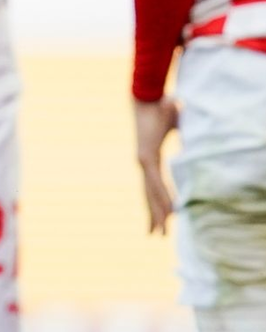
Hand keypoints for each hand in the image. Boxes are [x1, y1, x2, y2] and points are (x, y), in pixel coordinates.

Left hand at [134, 96, 179, 233]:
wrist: (149, 96)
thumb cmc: (161, 107)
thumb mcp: (174, 125)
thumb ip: (180, 132)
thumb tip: (188, 129)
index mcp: (149, 158)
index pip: (153, 186)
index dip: (157, 202)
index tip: (163, 218)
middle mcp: (144, 162)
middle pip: (150, 194)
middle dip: (154, 215)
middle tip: (157, 235)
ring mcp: (143, 160)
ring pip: (151, 192)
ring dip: (157, 212)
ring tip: (160, 232)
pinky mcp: (146, 155)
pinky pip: (155, 181)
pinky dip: (161, 196)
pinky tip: (167, 211)